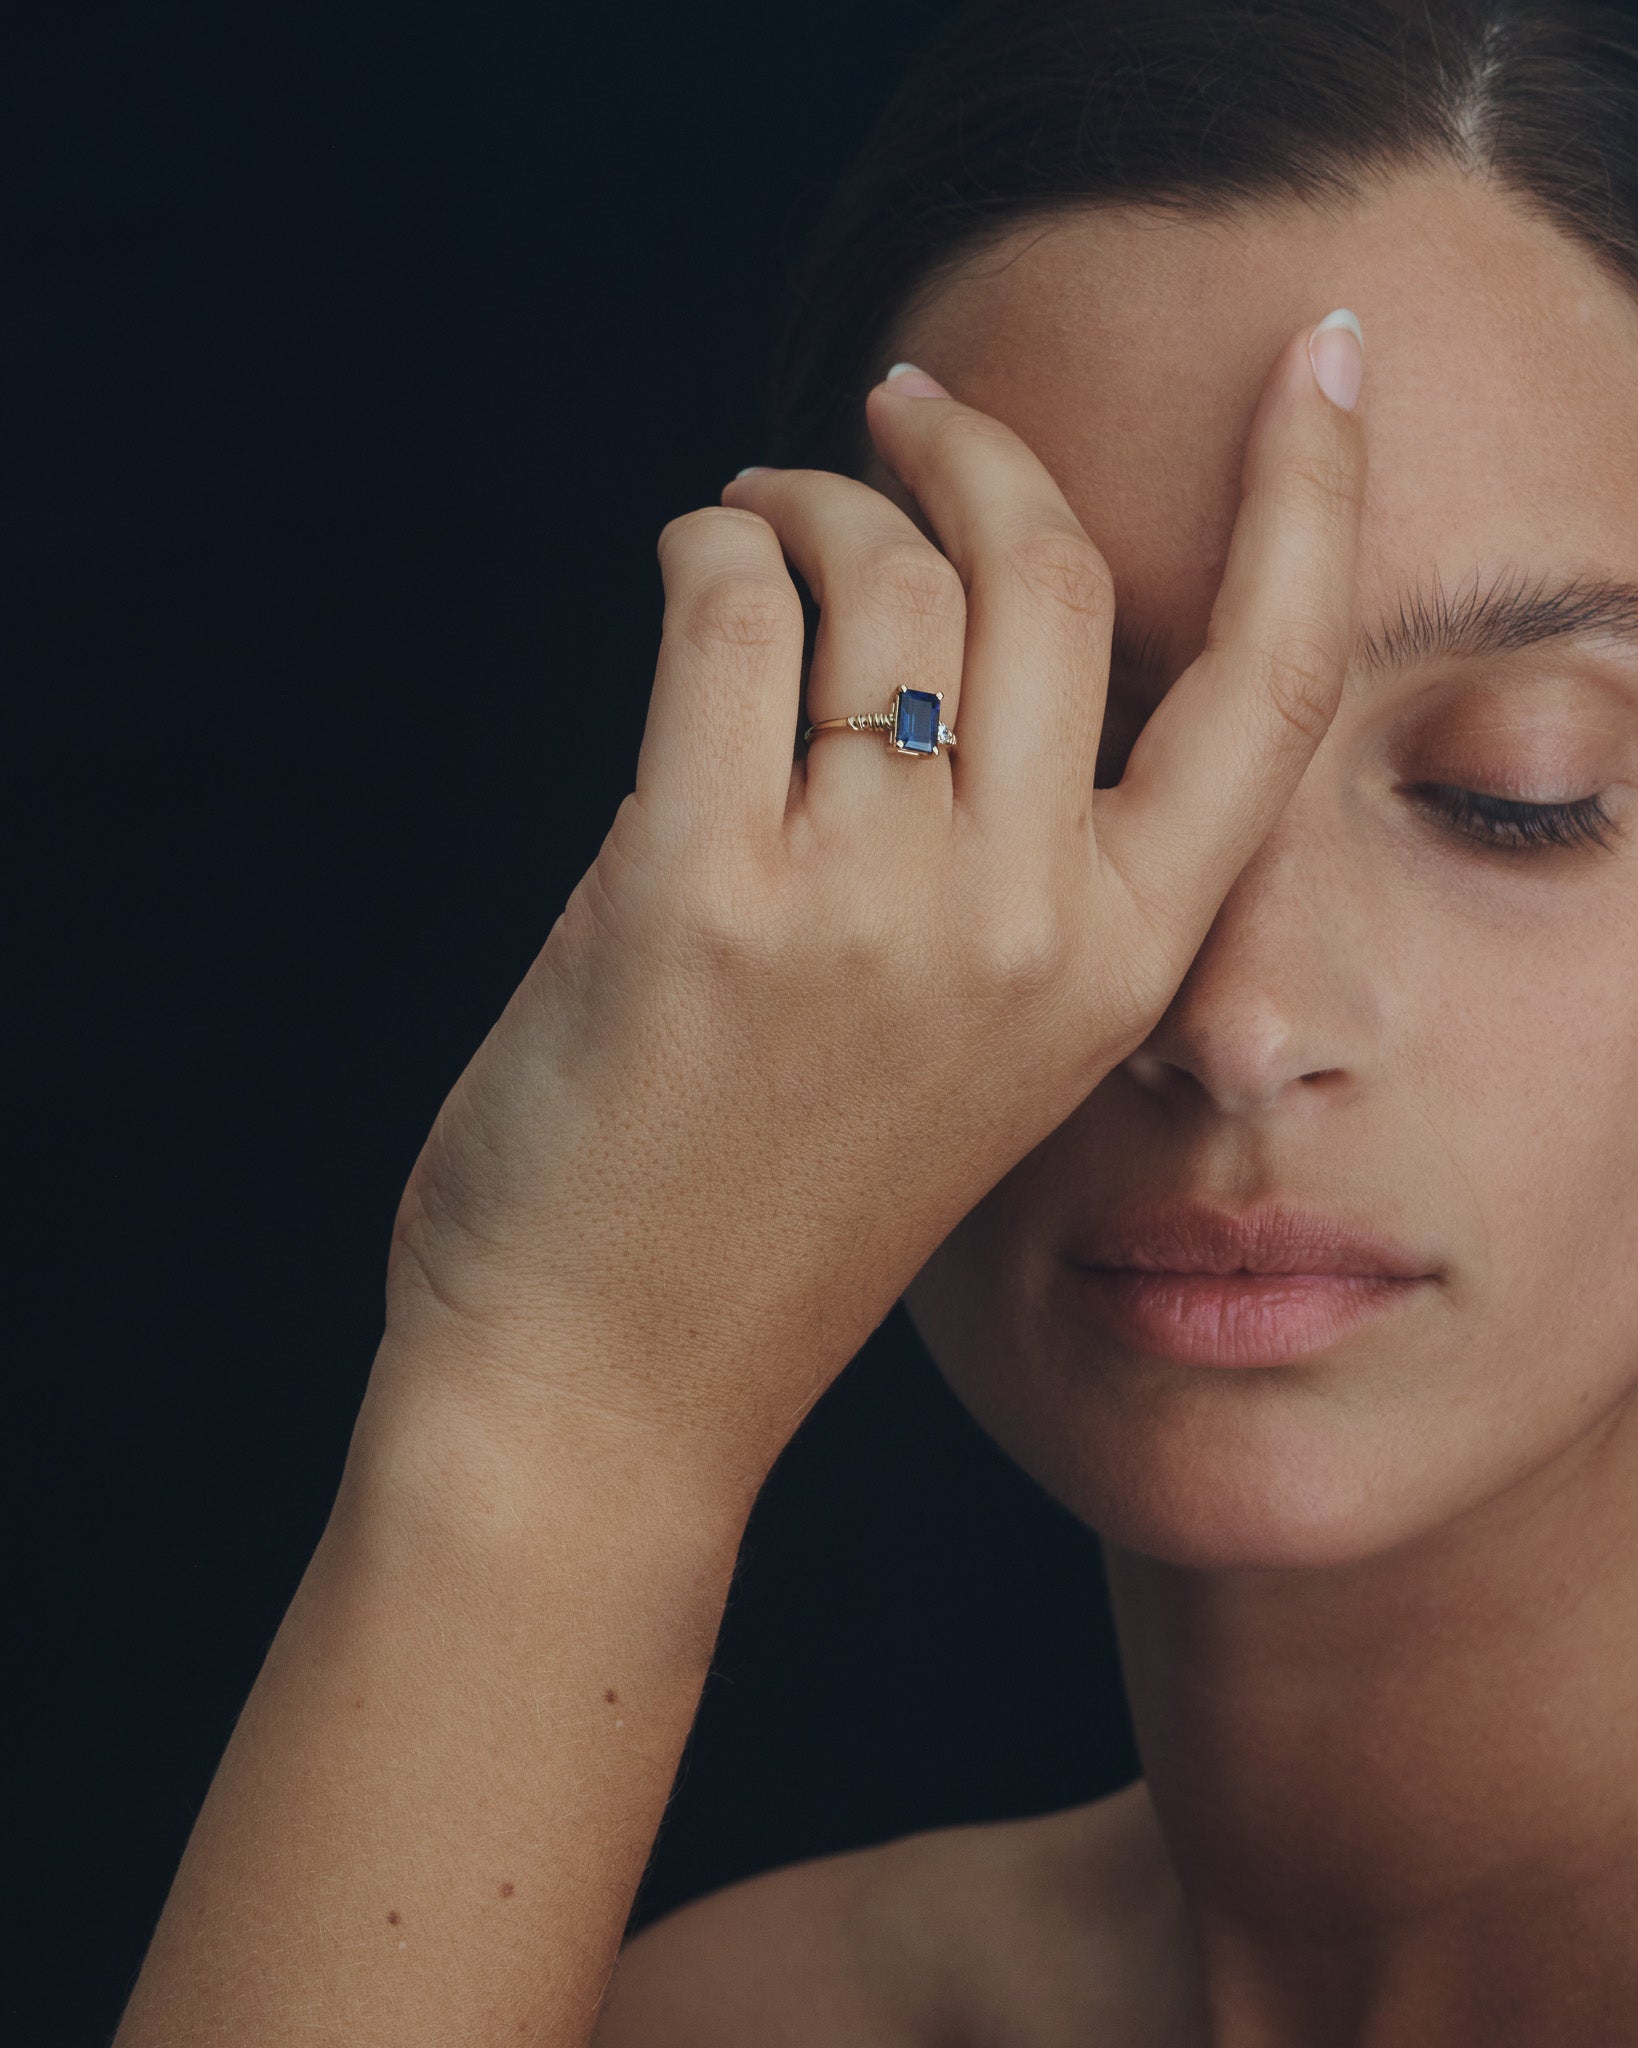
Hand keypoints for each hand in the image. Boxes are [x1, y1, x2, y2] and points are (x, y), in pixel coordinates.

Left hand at [379, 319, 1365, 1494]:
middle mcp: (1023, 924)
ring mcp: (872, 909)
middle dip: (973, 441)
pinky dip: (703, 547)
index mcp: (1117, 964)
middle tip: (901, 403)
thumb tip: (909, 628)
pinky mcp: (704, 892)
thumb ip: (981, 858)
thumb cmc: (767, 1206)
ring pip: (879, 572)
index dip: (1315, 499)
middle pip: (1050, 572)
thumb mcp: (959, 1042)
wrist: (611, 1383)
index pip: (1272, 685)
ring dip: (802, 501)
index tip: (1319, 357)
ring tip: (748, 524)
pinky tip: (687, 564)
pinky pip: (727, 609)